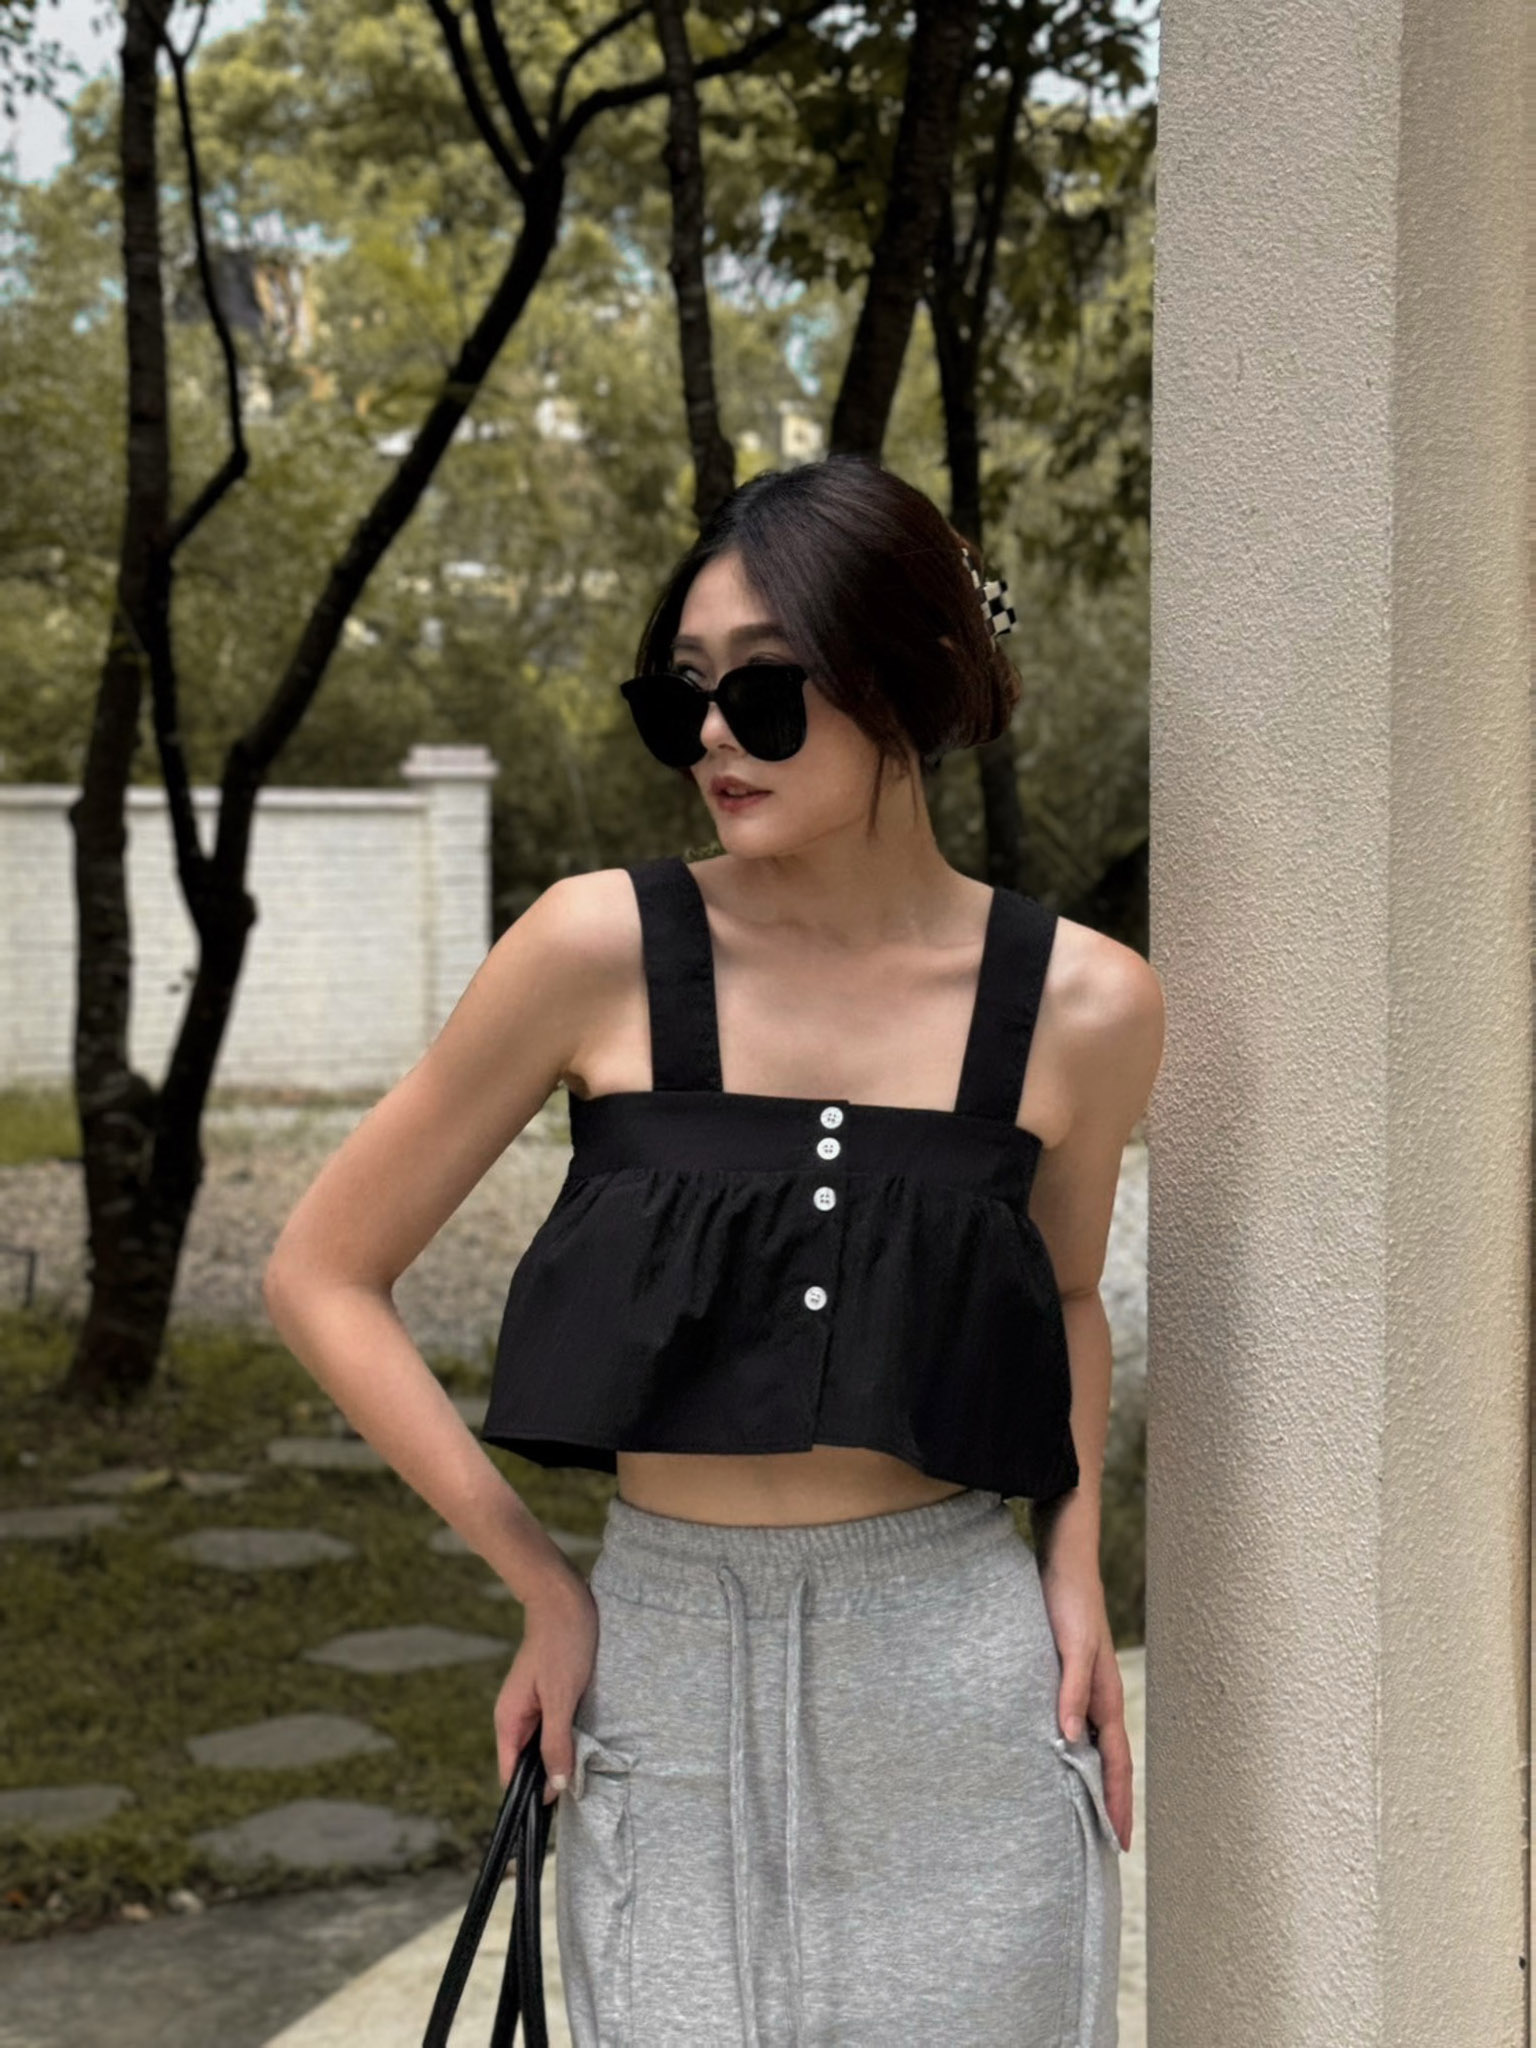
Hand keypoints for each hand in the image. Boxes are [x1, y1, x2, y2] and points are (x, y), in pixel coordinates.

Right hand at [493, 1568, 599, 1804]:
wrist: (565, 1598)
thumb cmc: (562, 1643)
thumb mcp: (561, 1696)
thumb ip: (556, 1741)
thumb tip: (555, 1786)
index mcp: (509, 1720)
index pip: (510, 1775)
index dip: (528, 1797)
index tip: (554, 1815)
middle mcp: (517, 1716)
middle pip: (528, 1764)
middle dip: (550, 1779)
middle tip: (582, 1795)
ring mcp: (533, 1706)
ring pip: (545, 1745)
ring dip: (563, 1757)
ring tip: (590, 1774)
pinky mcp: (550, 1695)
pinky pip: (557, 1727)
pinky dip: (570, 1737)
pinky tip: (590, 1744)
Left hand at [1037, 1557, 1131, 1852]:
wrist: (1063, 1561)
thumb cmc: (1068, 1602)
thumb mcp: (1071, 1646)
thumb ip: (1071, 1689)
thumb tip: (1070, 1739)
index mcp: (1106, 1698)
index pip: (1116, 1764)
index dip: (1117, 1803)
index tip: (1119, 1843)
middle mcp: (1100, 1698)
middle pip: (1109, 1763)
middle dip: (1111, 1803)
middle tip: (1107, 1845)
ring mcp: (1086, 1687)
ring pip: (1094, 1746)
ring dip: (1094, 1781)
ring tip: (1087, 1814)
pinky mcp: (1068, 1675)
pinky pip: (1077, 1726)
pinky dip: (1076, 1751)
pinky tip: (1061, 1757)